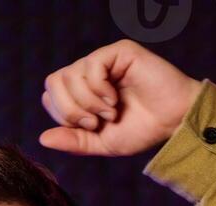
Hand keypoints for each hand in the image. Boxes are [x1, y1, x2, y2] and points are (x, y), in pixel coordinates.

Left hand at [39, 39, 203, 156]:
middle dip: (69, 109)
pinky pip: (91, 65)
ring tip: (110, 112)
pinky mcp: (119, 52)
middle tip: (94, 122)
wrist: (173, 123)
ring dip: (87, 102)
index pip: (49, 94)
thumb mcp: (100, 143)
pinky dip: (98, 89)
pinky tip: (114, 99)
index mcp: (82, 91)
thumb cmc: (141, 131)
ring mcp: (104, 60)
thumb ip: (73, 141)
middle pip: (53, 82)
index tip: (86, 128)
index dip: (61, 114)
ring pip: (70, 75)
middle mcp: (89, 73)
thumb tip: (42, 139)